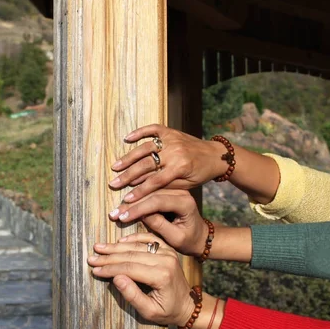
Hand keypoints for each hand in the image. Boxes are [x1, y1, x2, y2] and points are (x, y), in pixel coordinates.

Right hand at [88, 233, 209, 327]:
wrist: (188, 305)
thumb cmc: (168, 311)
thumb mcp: (149, 311)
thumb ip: (132, 295)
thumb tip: (116, 278)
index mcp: (162, 275)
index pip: (129, 268)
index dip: (110, 269)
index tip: (94, 269)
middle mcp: (166, 260)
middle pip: (131, 254)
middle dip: (109, 257)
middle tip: (92, 257)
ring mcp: (167, 252)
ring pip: (137, 245)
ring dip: (116, 246)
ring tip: (99, 247)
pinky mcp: (167, 248)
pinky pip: (148, 239)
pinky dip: (133, 238)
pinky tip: (119, 241)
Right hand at [108, 189, 207, 257]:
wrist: (200, 236)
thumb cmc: (190, 241)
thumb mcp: (176, 238)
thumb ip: (160, 226)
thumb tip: (140, 215)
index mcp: (185, 203)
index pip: (158, 201)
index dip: (138, 208)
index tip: (122, 217)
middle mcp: (181, 192)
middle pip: (151, 193)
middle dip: (130, 204)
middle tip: (113, 214)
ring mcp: (174, 189)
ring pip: (148, 190)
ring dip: (130, 200)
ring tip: (115, 210)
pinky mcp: (167, 190)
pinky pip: (149, 191)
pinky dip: (134, 197)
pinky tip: (122, 203)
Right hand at [109, 124, 227, 202]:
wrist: (215, 155)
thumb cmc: (201, 174)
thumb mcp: (187, 185)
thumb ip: (166, 185)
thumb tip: (142, 189)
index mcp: (180, 167)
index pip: (155, 181)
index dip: (140, 191)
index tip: (126, 199)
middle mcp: (174, 151)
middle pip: (146, 164)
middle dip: (128, 176)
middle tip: (113, 183)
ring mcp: (171, 139)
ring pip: (145, 148)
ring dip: (129, 157)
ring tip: (116, 166)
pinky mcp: (170, 131)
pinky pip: (152, 129)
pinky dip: (139, 132)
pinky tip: (126, 138)